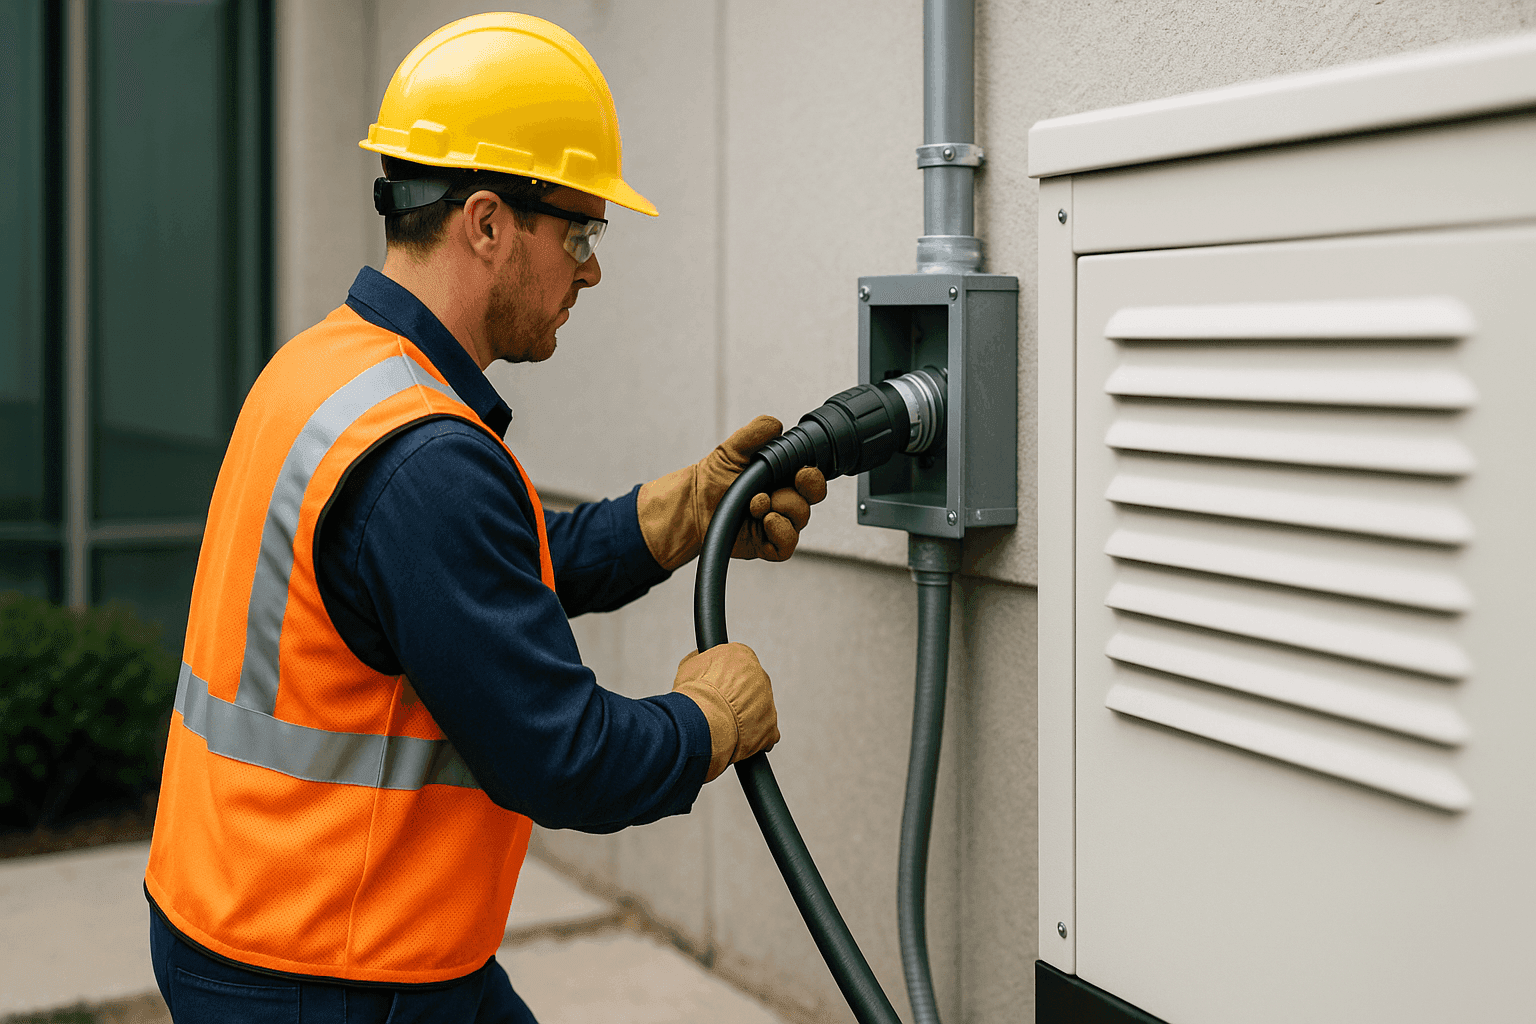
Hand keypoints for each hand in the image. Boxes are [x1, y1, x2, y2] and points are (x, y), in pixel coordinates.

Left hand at [637, 416, 827, 570]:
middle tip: (773, 493)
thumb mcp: (734, 447)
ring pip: (799, 522)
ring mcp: (778, 523)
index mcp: (783, 478)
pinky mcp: (768, 545)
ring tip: (755, 505)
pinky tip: (764, 521)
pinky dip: (780, 533)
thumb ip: (757, 431)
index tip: (801, 473)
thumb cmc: (715, 476)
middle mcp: (784, 501)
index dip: (812, 479)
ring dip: (779, 511)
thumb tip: (778, 426)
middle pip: (809, 503)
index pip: (812, 480)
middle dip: (794, 497)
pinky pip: (787, 545)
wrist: (693, 501)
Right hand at [671, 642, 778, 781]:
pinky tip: (738, 742)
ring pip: (759, 710)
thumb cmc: (694, 694)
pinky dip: (755, 739)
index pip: (739, 665)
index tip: (716, 690)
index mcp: (742, 656)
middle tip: (720, 709)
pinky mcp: (771, 728)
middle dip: (738, 699)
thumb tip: (700, 660)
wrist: (702, 721)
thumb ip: (701, 661)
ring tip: (724, 728)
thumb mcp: (690, 667)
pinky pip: (767, 734)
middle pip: (751, 687)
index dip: (725, 680)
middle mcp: (760, 676)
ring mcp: (768, 703)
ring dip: (746, 719)